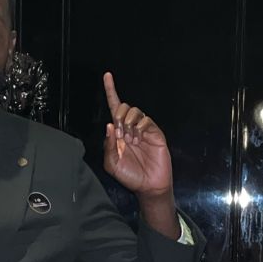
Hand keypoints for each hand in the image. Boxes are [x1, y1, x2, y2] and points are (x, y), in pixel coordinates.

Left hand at [102, 71, 173, 198]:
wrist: (148, 186)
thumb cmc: (130, 176)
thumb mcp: (111, 163)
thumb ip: (107, 145)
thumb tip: (109, 125)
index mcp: (118, 133)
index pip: (114, 107)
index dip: (110, 91)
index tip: (107, 76)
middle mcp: (130, 128)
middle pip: (123, 107)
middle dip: (118, 117)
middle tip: (119, 135)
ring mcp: (143, 130)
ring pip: (134, 111)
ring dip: (128, 123)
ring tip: (130, 139)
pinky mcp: (155, 133)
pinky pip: (146, 120)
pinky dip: (140, 127)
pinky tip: (139, 139)